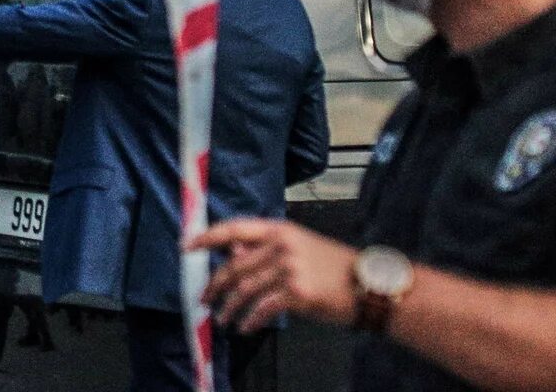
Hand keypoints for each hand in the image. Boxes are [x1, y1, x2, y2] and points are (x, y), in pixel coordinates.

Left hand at [193, 218, 358, 332]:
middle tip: (204, 299)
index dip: (207, 237)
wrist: (369, 286)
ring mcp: (289, 268)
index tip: (187, 247)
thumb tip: (233, 255)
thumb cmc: (334, 268)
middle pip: (235, 265)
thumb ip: (266, 250)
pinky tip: (246, 327)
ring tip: (224, 319)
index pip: (234, 228)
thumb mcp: (299, 247)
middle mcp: (281, 245)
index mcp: (278, 229)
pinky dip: (251, 319)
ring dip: (230, 307)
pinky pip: (264, 307)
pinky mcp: (298, 293)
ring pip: (245, 289)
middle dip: (214, 285)